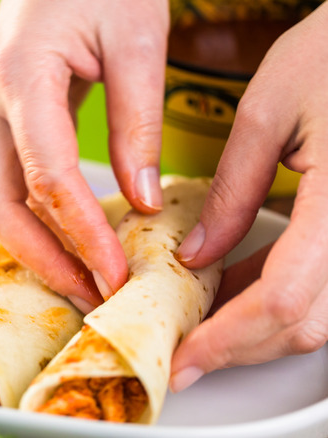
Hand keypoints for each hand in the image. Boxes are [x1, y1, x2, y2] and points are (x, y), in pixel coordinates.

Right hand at [0, 0, 168, 311]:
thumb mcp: (136, 38)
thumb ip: (136, 121)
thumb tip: (139, 200)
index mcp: (21, 76)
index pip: (46, 177)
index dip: (81, 234)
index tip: (116, 274)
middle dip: (41, 258)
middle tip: (91, 295)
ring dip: (34, 245)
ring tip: (83, 276)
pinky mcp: (1, 115)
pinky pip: (6, 179)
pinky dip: (34, 217)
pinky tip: (69, 235)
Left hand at [171, 4, 327, 391]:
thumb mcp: (266, 115)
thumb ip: (230, 193)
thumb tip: (195, 256)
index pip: (284, 299)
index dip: (228, 339)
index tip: (183, 358)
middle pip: (305, 323)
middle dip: (237, 346)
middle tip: (183, 350)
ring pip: (318, 314)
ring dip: (254, 326)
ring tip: (197, 316)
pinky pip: (323, 283)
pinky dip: (276, 296)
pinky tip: (232, 285)